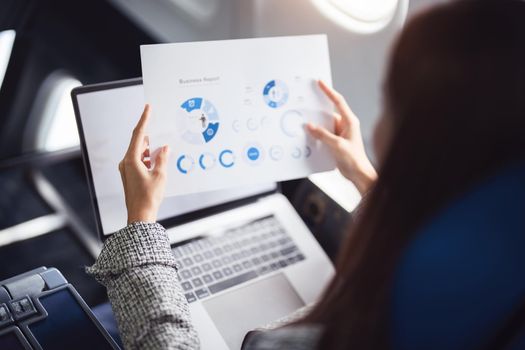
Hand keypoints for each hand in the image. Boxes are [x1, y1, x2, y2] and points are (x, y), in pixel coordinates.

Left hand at [119, 105, 169, 223]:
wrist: (140, 215)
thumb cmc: (148, 197)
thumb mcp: (160, 175)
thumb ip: (162, 159)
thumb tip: (164, 148)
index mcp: (131, 160)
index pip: (139, 135)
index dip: (144, 120)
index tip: (147, 108)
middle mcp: (126, 163)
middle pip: (138, 143)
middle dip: (150, 137)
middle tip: (160, 130)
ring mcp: (126, 169)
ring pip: (139, 153)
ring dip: (150, 150)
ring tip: (162, 151)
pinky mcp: (129, 175)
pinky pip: (138, 161)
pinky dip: (148, 159)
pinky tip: (157, 162)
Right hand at [307, 80, 376, 194]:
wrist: (358, 174)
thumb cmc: (354, 159)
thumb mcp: (336, 145)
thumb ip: (322, 135)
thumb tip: (310, 126)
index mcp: (350, 121)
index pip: (338, 101)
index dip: (328, 91)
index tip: (320, 82)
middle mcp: (345, 125)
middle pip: (328, 113)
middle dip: (317, 112)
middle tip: (305, 106)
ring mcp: (341, 133)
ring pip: (324, 125)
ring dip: (316, 126)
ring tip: (306, 126)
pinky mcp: (336, 141)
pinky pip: (324, 134)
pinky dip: (317, 135)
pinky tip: (310, 137)